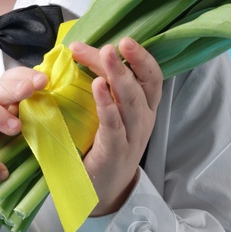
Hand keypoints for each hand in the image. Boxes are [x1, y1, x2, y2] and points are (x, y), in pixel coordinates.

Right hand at [0, 65, 47, 212]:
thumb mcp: (21, 142)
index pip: (9, 80)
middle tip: (30, 90)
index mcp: (1, 107)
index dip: (24, 75)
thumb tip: (68, 121)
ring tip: (15, 128)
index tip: (44, 80)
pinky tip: (1, 171)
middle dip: (12, 87)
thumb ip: (36, 129)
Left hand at [66, 37, 162, 216]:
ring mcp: (131, 138)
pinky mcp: (114, 153)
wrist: (102, 192)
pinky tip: (96, 88)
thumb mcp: (110, 115)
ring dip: (117, 77)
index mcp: (144, 109)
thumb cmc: (103, 147)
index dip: (141, 58)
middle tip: (113, 45)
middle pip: (139, 86)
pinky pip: (113, 126)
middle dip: (129, 62)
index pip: (150, 77)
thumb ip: (103, 88)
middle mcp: (143, 121)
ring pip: (131, 103)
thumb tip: (80, 52)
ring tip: (105, 55)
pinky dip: (106, 105)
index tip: (124, 39)